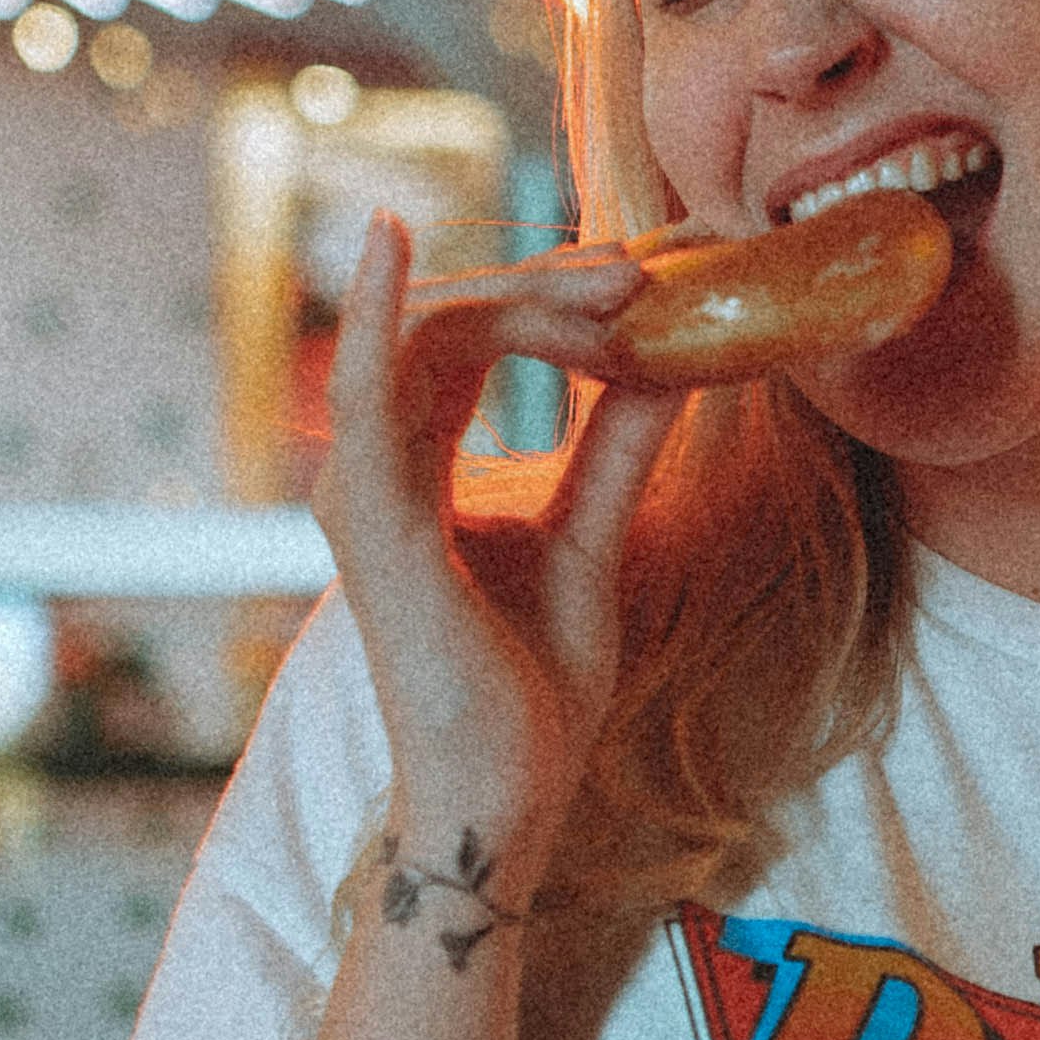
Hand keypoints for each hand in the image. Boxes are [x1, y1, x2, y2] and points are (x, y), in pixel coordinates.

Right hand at [310, 214, 673, 897]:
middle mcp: (374, 466)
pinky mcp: (373, 523)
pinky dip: (375, 315)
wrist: (505, 798)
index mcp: (415, 466)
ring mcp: (363, 490)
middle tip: (652, 270)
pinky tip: (389, 241)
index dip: (556, 296)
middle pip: (452, 322)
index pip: (472, 340)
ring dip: (526, 296)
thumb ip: (617, 446)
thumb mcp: (593, 540)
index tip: (653, 279)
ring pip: (431, 338)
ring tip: (621, 283)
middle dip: (552, 284)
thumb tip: (676, 358)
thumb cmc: (532, 694)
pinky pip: (365, 397)